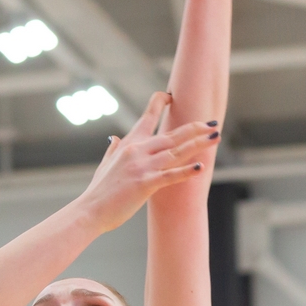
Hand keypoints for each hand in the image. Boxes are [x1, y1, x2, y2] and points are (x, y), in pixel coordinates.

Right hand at [79, 92, 218, 226]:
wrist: (90, 211)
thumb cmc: (99, 192)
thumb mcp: (104, 165)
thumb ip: (112, 150)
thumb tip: (114, 137)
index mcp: (128, 144)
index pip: (146, 117)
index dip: (159, 103)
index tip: (170, 95)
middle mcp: (136, 150)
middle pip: (172, 135)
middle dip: (195, 128)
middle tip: (213, 123)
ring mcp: (142, 166)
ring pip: (176, 151)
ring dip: (199, 144)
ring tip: (216, 138)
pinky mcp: (145, 184)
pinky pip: (170, 175)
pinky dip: (186, 171)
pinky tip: (200, 167)